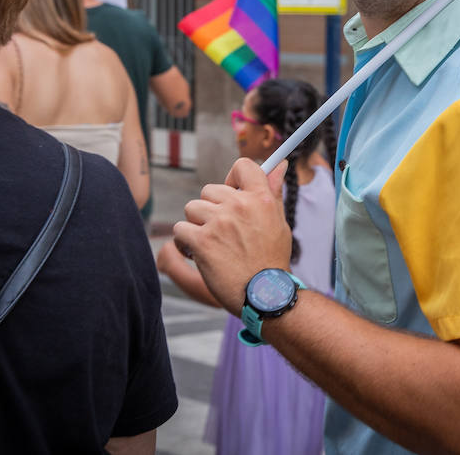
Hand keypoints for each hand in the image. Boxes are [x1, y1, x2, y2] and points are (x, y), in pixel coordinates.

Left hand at [171, 157, 291, 309]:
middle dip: (211, 209)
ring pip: (191, 209)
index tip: (232, 193)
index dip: (232, 178)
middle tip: (222, 232)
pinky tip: (196, 254)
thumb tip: (280, 163)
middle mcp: (239, 206)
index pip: (242, 166)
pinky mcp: (201, 241)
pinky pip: (180, 230)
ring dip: (196, 225)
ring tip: (209, 244)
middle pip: (209, 190)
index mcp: (261, 198)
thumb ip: (273, 192)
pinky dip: (184, 242)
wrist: (264, 295)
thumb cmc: (271, 260)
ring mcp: (219, 223)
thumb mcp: (279, 222)